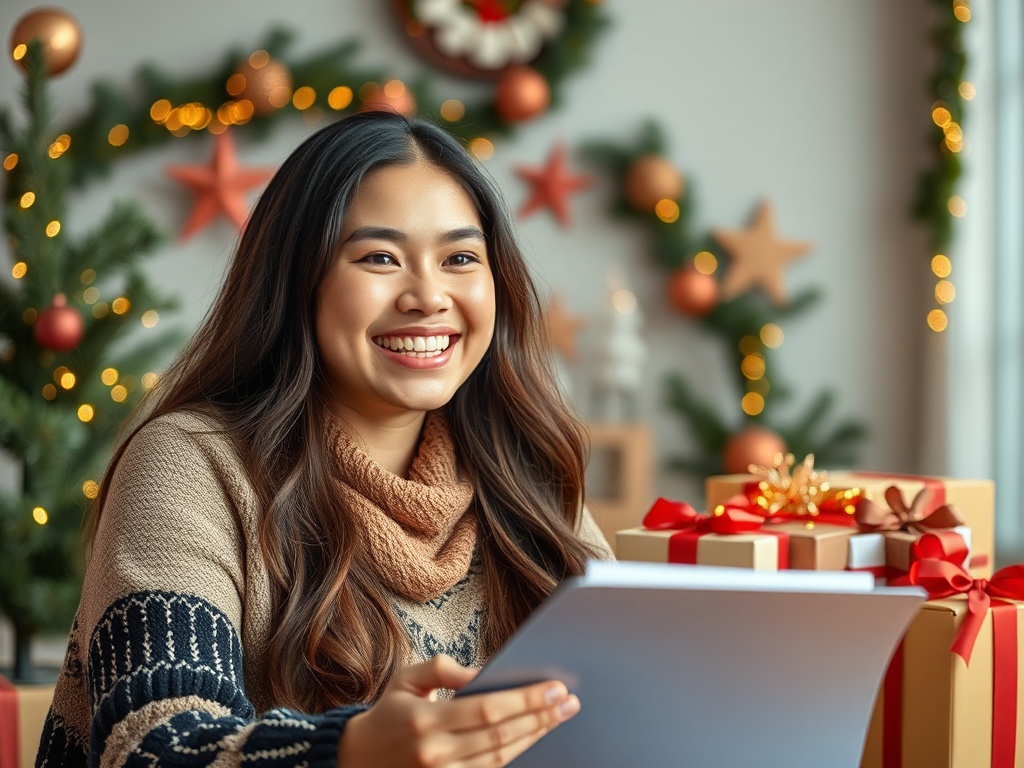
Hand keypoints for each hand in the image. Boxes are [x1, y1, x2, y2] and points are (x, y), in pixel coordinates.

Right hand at [337, 654, 578, 767]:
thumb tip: (483, 671)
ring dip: (534, 736)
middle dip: (540, 716)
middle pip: (501, 736)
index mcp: (426, 720)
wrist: (358, 760)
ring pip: (500, 758)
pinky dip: (514, 756)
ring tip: (558, 716)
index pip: (488, 709)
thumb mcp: (407, 679)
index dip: (526, 699)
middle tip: (568, 701)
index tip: (555, 687)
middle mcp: (436, 753)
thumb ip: (444, 670)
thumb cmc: (388, 714)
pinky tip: (533, 737)